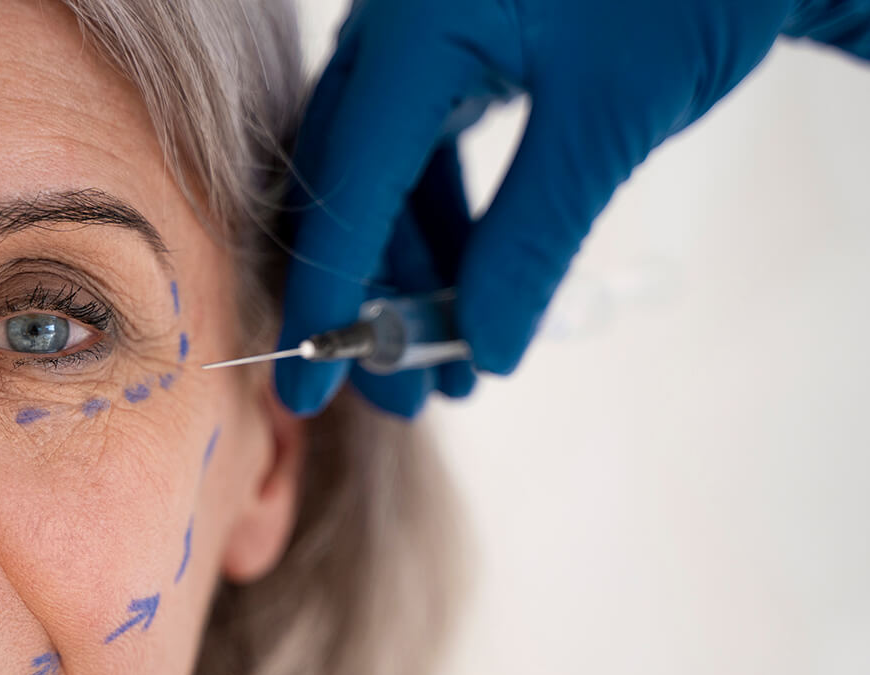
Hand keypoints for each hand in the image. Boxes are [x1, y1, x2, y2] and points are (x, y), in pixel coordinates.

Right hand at [275, 0, 867, 417]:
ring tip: (456, 364)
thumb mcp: (606, 125)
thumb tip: (482, 351)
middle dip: (374, 301)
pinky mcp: (456, 52)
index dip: (327, 296)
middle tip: (404, 395)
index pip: (345, 188)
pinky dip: (449, 231)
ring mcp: (420, 39)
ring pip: (385, 182)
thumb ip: (531, 243)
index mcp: (411, 30)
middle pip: (350, 190)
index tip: (310, 388)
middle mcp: (393, 31)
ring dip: (414, 277)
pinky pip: (424, 157)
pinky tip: (473, 296)